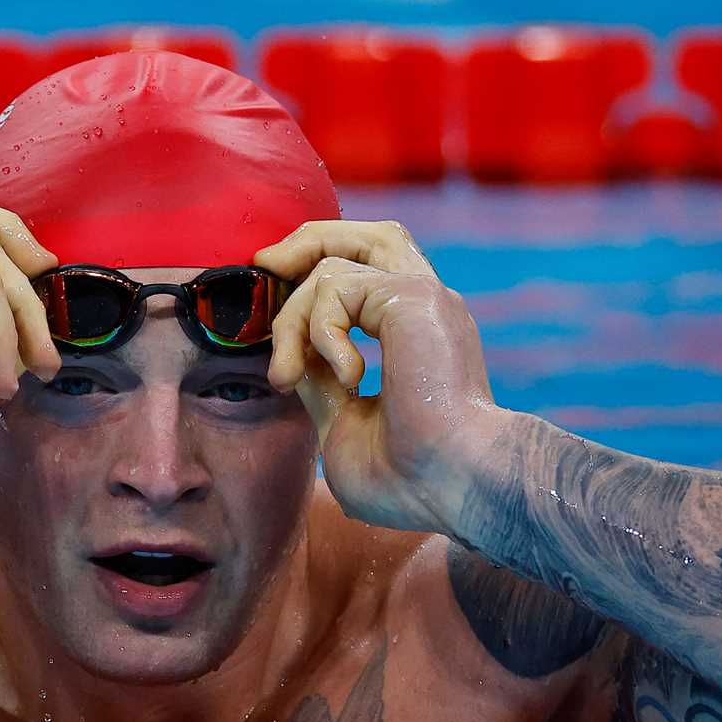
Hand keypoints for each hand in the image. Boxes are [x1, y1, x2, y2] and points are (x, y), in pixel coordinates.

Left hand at [254, 220, 502, 533]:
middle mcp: (423, 306)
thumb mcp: (342, 424)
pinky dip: (319, 332)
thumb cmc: (411, 479)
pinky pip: (335, 287)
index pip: (366, 271)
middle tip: (264, 269)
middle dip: (304, 245)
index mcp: (415, 333)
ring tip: (290, 376)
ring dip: (292, 319)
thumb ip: (319, 381)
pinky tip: (346, 379)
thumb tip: (291, 356)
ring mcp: (421, 297)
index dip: (312, 277)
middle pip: (364, 236)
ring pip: (334, 260)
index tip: (275, 317)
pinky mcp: (413, 297)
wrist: (457, 485)